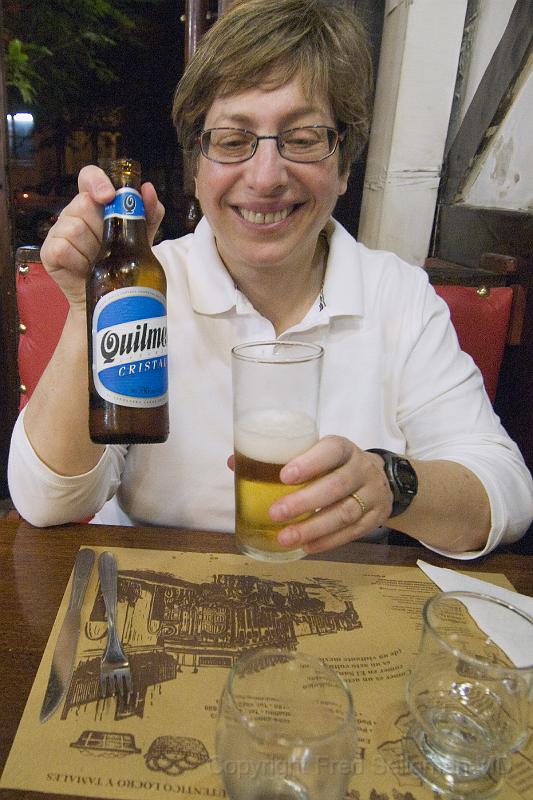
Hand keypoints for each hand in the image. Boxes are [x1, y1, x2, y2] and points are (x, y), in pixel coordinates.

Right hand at [40, 165, 164, 307]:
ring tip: (98, 260)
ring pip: (75, 228)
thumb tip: (147, 189)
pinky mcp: (50, 252)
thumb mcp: (142, 237)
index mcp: (94, 203)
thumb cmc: (124, 262)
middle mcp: (74, 213)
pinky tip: (85, 268)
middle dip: (102, 227)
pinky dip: (79, 260)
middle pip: (84, 204)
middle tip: (109, 245)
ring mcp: (59, 232)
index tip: (110, 196)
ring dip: (93, 248)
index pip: (88, 177)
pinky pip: (63, 248)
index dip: (97, 181)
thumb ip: (148, 214)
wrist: (111, 295)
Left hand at [269, 437, 393, 552]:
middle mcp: (362, 469)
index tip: (284, 476)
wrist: (377, 479)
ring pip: (345, 512)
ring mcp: (372, 494)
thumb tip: (236, 462)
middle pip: (337, 485)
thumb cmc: (335, 466)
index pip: (332, 451)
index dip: (310, 463)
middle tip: (275, 513)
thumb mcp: (317, 453)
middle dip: (304, 502)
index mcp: (344, 448)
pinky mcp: (376, 518)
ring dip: (313, 528)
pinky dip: (328, 541)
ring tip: (285, 537)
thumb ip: (282, 458)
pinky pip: (353, 532)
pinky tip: (307, 546)